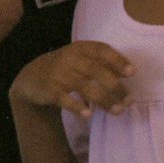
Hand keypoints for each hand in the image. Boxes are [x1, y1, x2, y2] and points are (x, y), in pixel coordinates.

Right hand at [10, 41, 133, 117]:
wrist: (31, 78)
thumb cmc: (63, 68)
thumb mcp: (78, 59)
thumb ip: (99, 63)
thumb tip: (128, 74)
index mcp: (79, 48)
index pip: (100, 50)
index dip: (117, 59)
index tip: (132, 72)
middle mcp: (69, 58)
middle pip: (95, 69)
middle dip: (114, 85)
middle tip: (129, 100)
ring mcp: (59, 74)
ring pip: (84, 86)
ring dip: (103, 99)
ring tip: (117, 111)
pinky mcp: (50, 90)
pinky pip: (64, 98)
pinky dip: (76, 106)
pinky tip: (88, 115)